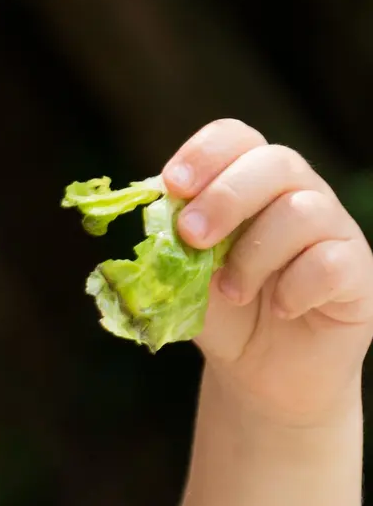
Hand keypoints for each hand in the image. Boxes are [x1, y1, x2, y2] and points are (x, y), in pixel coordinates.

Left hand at [166, 120, 372, 425]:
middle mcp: (298, 193)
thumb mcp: (181, 273)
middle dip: (226, 197)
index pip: (237, 137)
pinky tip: (280, 308)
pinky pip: (333, 261)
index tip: (173, 185)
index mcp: (248, 182)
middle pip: (276, 161)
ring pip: (304, 210)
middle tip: (193, 236)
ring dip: (254, 255)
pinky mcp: (358, 270)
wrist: (260, 368)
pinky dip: (296, 287)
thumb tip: (154, 214)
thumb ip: (167, 241)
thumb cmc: (221, 309)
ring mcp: (334, 229)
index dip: (205, 153)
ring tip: (232, 291)